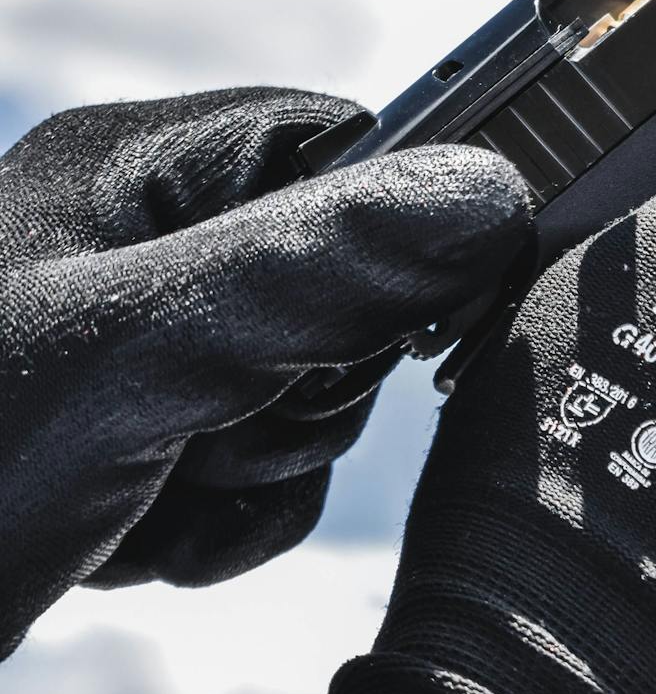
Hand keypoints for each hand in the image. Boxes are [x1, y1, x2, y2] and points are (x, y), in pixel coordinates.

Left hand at [0, 87, 528, 652]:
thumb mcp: (143, 351)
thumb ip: (321, 264)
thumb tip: (494, 196)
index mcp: (140, 166)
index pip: (348, 150)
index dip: (387, 238)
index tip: (373, 327)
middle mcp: (142, 241)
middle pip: (342, 288)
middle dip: (297, 387)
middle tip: (203, 425)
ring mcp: (132, 347)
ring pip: (301, 394)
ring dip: (249, 468)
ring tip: (140, 496)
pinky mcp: (123, 440)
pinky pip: (249, 469)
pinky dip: (213, 523)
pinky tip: (129, 543)